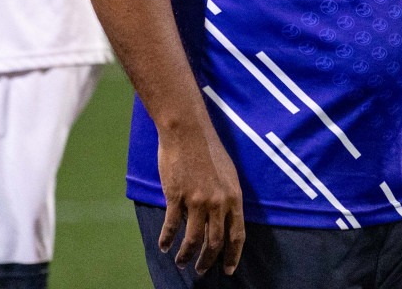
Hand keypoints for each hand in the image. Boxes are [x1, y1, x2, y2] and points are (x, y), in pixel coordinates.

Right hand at [155, 121, 245, 275]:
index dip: (233, 255)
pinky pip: (172, 226)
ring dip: (186, 255)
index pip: (237, 234)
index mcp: (234, 197)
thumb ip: (226, 197)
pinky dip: (167, 239)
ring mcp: (197, 201)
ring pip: (193, 239)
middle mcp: (218, 202)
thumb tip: (220, 218)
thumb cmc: (208, 148)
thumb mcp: (227, 173)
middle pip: (215, 242)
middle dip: (208, 261)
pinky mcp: (177, 197)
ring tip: (180, 262)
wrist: (188, 131)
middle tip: (201, 271)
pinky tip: (164, 246)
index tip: (229, 270)